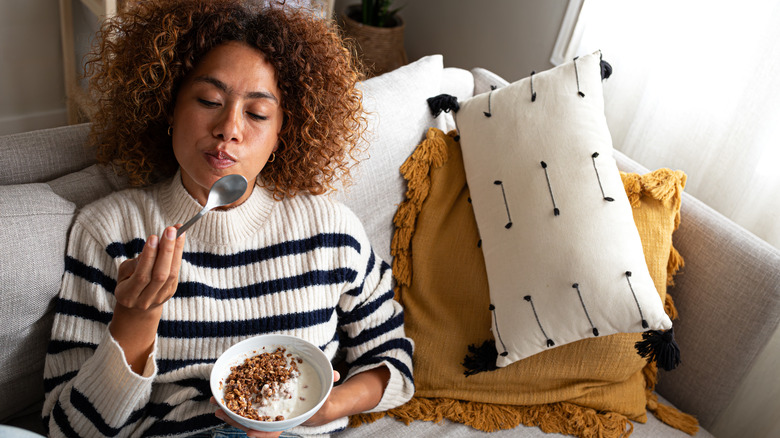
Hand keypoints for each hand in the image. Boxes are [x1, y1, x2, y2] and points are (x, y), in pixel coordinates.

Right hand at [109, 226, 185, 372]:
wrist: (137, 309)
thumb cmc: (127, 283)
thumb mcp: (123, 274)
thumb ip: (135, 264)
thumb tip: (152, 249)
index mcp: (128, 295)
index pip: (142, 276)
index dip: (149, 257)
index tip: (153, 237)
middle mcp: (146, 299)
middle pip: (160, 275)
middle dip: (166, 251)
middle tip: (171, 230)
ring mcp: (160, 298)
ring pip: (171, 274)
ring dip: (176, 251)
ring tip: (178, 232)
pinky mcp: (170, 293)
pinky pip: (175, 273)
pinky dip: (177, 256)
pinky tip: (178, 242)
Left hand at [209, 371, 340, 435]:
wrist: (315, 405)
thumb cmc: (318, 399)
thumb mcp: (325, 392)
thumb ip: (329, 382)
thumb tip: (336, 374)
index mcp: (288, 419)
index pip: (274, 429)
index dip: (262, 433)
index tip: (250, 434)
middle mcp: (275, 419)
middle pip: (252, 423)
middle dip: (235, 419)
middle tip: (220, 413)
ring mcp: (266, 413)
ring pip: (244, 416)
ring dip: (228, 411)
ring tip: (214, 403)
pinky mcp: (260, 405)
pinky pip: (244, 406)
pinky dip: (233, 402)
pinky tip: (223, 396)